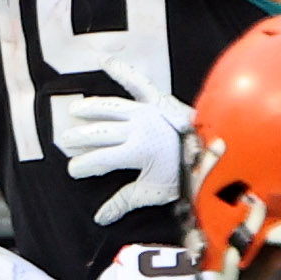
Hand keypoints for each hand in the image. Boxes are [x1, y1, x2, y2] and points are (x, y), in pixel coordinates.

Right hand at [58, 57, 193, 226]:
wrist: (214, 156)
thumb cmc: (185, 176)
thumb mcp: (153, 192)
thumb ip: (124, 201)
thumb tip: (100, 217)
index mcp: (136, 151)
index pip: (98, 158)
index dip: (82, 165)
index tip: (74, 170)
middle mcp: (138, 127)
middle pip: (98, 132)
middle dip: (79, 138)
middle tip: (66, 142)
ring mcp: (147, 111)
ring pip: (110, 107)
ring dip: (90, 109)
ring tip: (74, 111)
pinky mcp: (158, 100)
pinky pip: (137, 82)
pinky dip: (123, 71)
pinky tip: (107, 62)